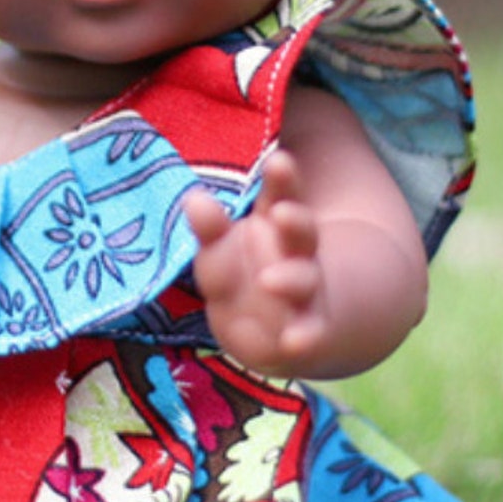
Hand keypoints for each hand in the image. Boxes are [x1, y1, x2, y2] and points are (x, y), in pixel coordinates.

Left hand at [185, 149, 330, 374]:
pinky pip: (308, 333)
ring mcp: (304, 293)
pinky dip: (304, 337)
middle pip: (300, 232)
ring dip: (290, 280)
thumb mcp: (221, 247)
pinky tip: (294, 341)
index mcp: (277, 225)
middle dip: (294, 221)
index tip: (278, 161)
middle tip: (282, 213)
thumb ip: (211, 227)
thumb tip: (193, 198)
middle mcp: (297, 254)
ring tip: (270, 280)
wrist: (274, 331)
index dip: (282, 179)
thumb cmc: (241, 274)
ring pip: (302, 281)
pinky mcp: (306, 330)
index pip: (282, 195)